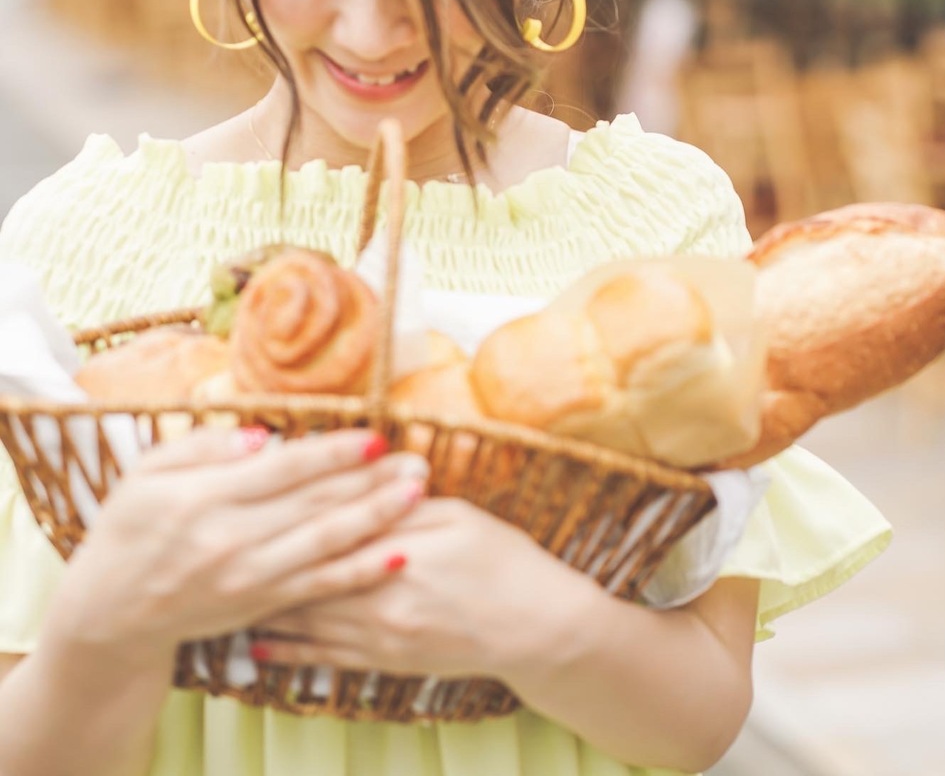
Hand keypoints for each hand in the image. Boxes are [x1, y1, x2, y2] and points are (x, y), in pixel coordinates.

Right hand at [47, 427, 427, 668]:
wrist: (112, 612)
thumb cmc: (130, 528)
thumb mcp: (147, 473)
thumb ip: (205, 446)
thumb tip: (265, 434)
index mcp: (203, 498)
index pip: (284, 469)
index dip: (334, 452)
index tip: (376, 434)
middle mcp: (231, 540)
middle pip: (316, 504)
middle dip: (372, 479)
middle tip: (419, 458)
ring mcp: (249, 578)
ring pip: (326, 545)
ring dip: (378, 519)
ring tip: (417, 493)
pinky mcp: (261, 605)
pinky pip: (321, 589)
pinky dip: (361, 573)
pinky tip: (397, 555)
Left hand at [251, 496, 600, 679]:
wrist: (538, 630)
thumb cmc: (505, 562)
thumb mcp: (460, 515)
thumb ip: (407, 501)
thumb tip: (367, 475)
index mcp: (403, 547)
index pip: (334, 523)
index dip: (291, 508)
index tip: (250, 493)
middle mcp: (383, 594)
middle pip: (310, 572)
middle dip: (262, 556)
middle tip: (214, 544)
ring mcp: (382, 634)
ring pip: (307, 617)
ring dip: (262, 604)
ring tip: (217, 594)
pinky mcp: (385, 661)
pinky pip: (325, 657)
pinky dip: (287, 651)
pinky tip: (254, 646)